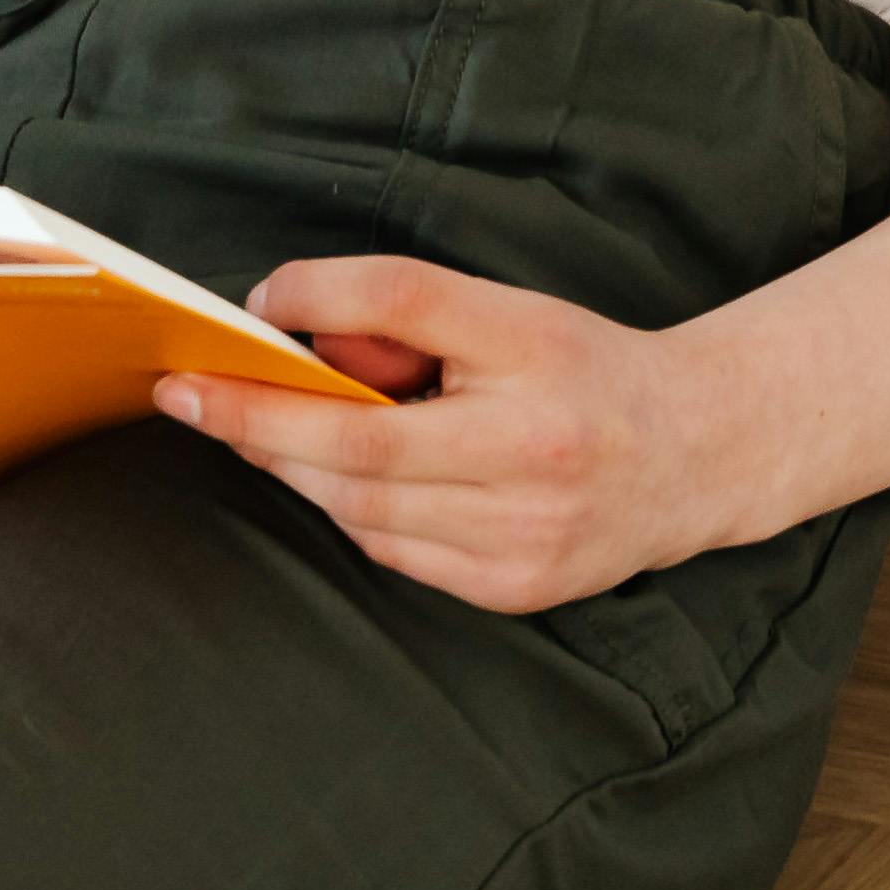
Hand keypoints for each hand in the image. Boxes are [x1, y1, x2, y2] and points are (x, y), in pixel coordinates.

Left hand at [157, 256, 781, 614]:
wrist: (697, 453)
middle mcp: (536, 453)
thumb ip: (407, 310)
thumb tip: (290, 323)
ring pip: (364, 508)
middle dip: (262, 423)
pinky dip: (356, 514)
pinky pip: (395, 552)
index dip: (322, 301)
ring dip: (297, 471)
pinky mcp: (514, 588)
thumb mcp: (511, 316)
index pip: (408, 309)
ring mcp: (525, 534)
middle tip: (192, 398)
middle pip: (361, 441)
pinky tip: (346, 483)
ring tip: (257, 434)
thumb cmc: (588, 371)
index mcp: (539, 359)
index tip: (240, 315)